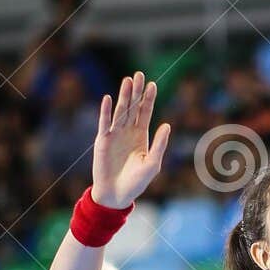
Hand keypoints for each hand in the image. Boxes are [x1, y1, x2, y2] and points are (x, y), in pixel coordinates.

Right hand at [92, 71, 170, 208]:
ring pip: (120, 111)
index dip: (148, 99)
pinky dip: (106, 111)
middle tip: (139, 74)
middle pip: (132, 107)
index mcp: (141, 136)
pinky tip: (108, 98)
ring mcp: (114, 134)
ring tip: (127, 80)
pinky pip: (105, 123)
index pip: (145, 113)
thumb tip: (167, 124)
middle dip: (136, 92)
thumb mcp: (152, 164)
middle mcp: (127, 132)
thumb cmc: (136, 182)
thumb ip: (160, 145)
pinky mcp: (103, 140)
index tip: (152, 84)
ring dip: (123, 96)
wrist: (116, 195)